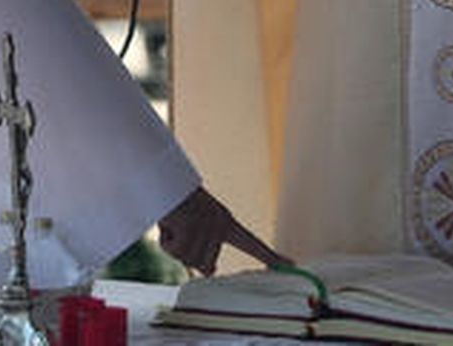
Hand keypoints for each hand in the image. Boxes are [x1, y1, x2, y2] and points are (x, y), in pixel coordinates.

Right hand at [157, 186, 288, 275]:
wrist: (161, 180)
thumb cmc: (176, 206)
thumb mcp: (195, 231)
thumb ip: (205, 254)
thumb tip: (211, 272)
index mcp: (226, 222)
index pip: (252, 243)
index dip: (271, 256)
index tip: (292, 264)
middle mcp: (221, 224)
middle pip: (206, 265)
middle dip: (188, 254)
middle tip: (179, 230)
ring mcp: (207, 225)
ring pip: (190, 260)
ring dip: (175, 246)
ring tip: (174, 223)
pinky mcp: (191, 225)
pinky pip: (176, 251)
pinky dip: (166, 241)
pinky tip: (168, 223)